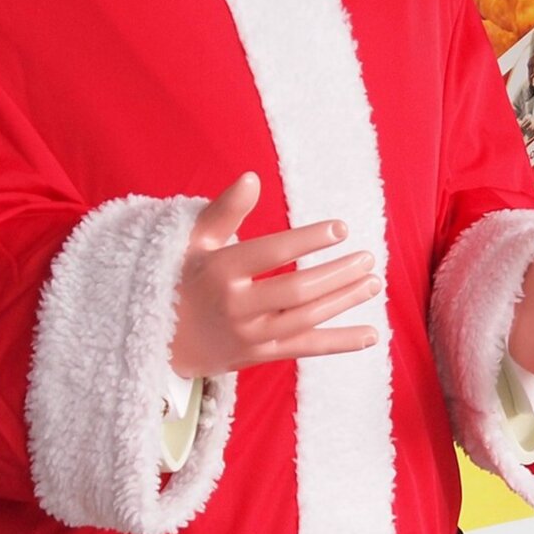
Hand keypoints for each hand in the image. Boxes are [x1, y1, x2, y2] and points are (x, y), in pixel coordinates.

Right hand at [168, 173, 380, 378]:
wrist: (160, 337)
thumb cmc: (184, 276)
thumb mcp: (194, 240)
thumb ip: (225, 210)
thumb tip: (251, 178)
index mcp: (220, 272)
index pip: (271, 253)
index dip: (308, 240)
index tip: (341, 228)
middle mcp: (236, 307)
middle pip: (296, 291)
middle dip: (336, 274)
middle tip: (367, 257)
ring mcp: (250, 336)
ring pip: (306, 319)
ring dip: (344, 301)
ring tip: (374, 282)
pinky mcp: (259, 355)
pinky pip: (305, 348)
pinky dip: (340, 342)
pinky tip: (372, 334)